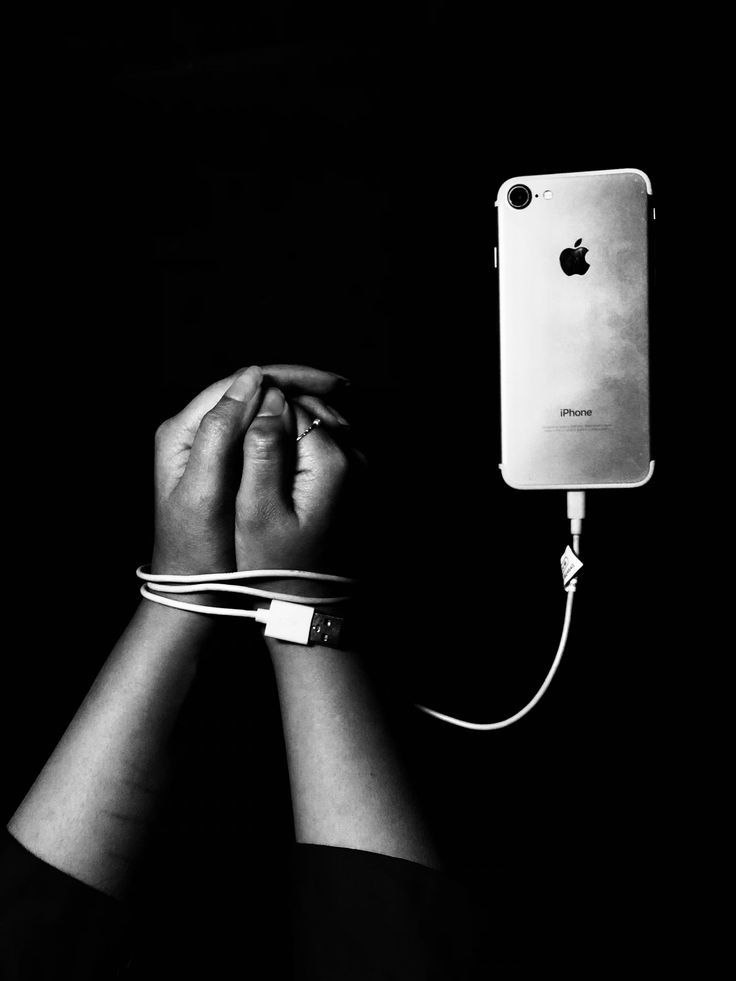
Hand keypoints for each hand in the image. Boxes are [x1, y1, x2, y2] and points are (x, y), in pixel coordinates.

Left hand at [152, 365, 349, 574]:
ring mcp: (211, 448)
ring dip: (297, 402)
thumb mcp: (203, 493)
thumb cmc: (195, 551)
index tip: (326, 384)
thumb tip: (249, 381)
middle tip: (340, 387)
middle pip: (250, 391)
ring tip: (336, 405)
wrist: (190, 592)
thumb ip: (218, 434)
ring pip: (259, 409)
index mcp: (182, 432)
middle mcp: (194, 432)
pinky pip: (262, 431)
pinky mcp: (227, 464)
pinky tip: (318, 428)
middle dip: (296, 385)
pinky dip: (291, 425)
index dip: (283, 378)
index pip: (237, 385)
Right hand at [235, 388, 361, 575]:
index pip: (292, 405)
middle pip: (313, 407)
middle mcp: (356, 459)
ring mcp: (362, 469)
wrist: (312, 604)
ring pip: (324, 420)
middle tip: (246, 426)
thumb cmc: (277, 566)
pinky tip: (282, 456)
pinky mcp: (358, 480)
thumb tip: (267, 400)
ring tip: (260, 439)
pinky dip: (307, 438)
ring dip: (294, 421)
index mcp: (332, 462)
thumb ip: (262, 451)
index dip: (260, 406)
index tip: (234, 420)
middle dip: (280, 408)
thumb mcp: (256, 512)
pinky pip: (332, 440)